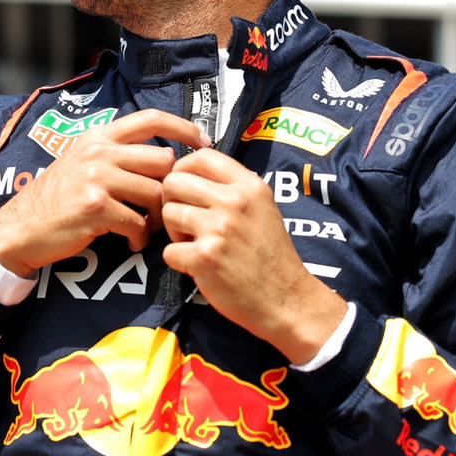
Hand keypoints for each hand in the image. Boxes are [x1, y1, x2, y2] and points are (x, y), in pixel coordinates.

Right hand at [0, 109, 208, 276]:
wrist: (20, 228)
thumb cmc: (56, 200)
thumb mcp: (80, 162)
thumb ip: (115, 154)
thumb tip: (163, 156)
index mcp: (98, 137)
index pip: (150, 118)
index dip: (183, 127)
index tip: (205, 142)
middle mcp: (99, 152)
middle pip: (162, 161)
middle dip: (169, 187)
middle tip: (163, 208)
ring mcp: (96, 177)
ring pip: (155, 193)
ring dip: (157, 217)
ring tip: (146, 229)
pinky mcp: (95, 206)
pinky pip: (138, 222)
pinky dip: (140, 238)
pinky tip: (131, 242)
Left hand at [160, 147, 345, 359]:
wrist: (286, 299)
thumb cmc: (270, 256)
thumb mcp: (263, 209)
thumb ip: (233, 189)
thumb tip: (192, 173)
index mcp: (250, 186)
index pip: (201, 156)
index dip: (182, 170)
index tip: (185, 189)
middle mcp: (234, 202)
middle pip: (174, 182)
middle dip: (173, 202)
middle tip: (187, 223)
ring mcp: (219, 229)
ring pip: (168, 213)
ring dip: (175, 233)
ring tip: (197, 245)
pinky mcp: (205, 258)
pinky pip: (168, 250)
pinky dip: (179, 262)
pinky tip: (200, 267)